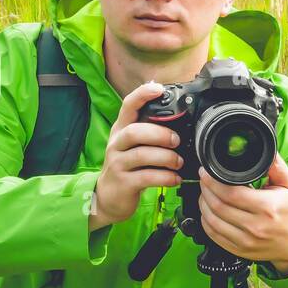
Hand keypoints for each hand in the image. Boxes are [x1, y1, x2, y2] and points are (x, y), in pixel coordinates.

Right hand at [89, 81, 183, 231]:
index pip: (128, 106)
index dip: (142, 95)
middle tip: (176, 140)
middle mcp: (117, 144)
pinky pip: (146, 177)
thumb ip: (149, 130)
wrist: (109, 197)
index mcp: (121, 130)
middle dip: (159, 134)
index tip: (159, 89)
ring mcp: (118, 163)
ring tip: (178, 162)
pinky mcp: (124, 183)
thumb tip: (175, 113)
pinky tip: (175, 178)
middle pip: (135, 131)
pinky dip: (165, 177)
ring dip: (166, 157)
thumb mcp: (133, 145)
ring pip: (141, 155)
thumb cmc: (127, 167)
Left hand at [197, 153, 287, 273]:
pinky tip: (208, 211)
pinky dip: (206, 220)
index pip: (231, 193)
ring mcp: (246, 241)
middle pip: (218, 205)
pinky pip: (213, 235)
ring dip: (203, 204)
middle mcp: (255, 226)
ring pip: (212, 220)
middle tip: (204, 180)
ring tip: (205, 193)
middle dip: (205, 189)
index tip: (207, 172)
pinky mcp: (239, 250)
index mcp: (267, 208)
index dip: (213, 181)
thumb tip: (265, 150)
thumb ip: (275, 167)